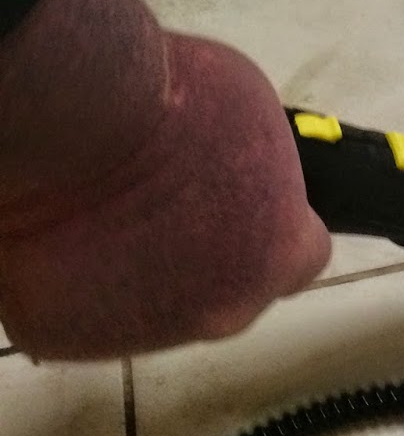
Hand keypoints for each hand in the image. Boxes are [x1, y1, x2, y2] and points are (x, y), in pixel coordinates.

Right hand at [0, 32, 330, 360]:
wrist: (75, 127)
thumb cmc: (174, 102)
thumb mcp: (253, 117)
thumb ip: (256, 172)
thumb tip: (235, 174)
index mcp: (275, 257)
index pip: (302, 260)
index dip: (278, 230)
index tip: (253, 205)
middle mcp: (220, 309)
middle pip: (228, 288)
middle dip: (206, 252)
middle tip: (169, 201)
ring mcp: (146, 331)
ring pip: (157, 304)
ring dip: (144, 268)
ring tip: (110, 208)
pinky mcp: (69, 333)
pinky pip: (85, 309)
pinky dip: (78, 279)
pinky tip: (68, 231)